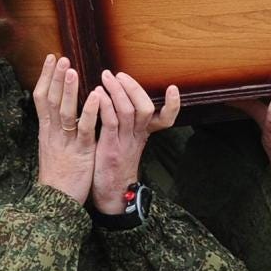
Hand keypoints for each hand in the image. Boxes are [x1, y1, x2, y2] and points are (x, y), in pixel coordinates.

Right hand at [32, 54, 100, 204]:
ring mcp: (66, 143)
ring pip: (64, 112)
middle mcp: (52, 134)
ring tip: (72, 70)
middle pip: (49, 101)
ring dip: (68, 90)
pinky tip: (94, 97)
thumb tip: (59, 112)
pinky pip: (84, 129)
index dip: (46, 78)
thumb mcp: (53, 149)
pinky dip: (89, 112)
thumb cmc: (57, 177)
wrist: (56, 203)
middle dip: (54, 78)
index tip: (51, 59)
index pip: (41, 99)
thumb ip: (56, 130)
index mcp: (46, 132)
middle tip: (61, 57)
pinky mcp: (81, 153)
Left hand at [89, 70, 179, 213]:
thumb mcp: (126, 144)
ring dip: (117, 91)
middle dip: (133, 87)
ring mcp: (124, 143)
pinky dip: (105, 105)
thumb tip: (121, 99)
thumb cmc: (114, 165)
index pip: (166, 120)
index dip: (173, 105)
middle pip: (145, 108)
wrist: (110, 196)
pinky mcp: (110, 149)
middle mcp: (137, 137)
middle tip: (118, 73)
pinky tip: (97, 94)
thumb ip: (127, 124)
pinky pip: (110, 122)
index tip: (173, 88)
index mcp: (143, 135)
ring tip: (106, 78)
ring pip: (128, 112)